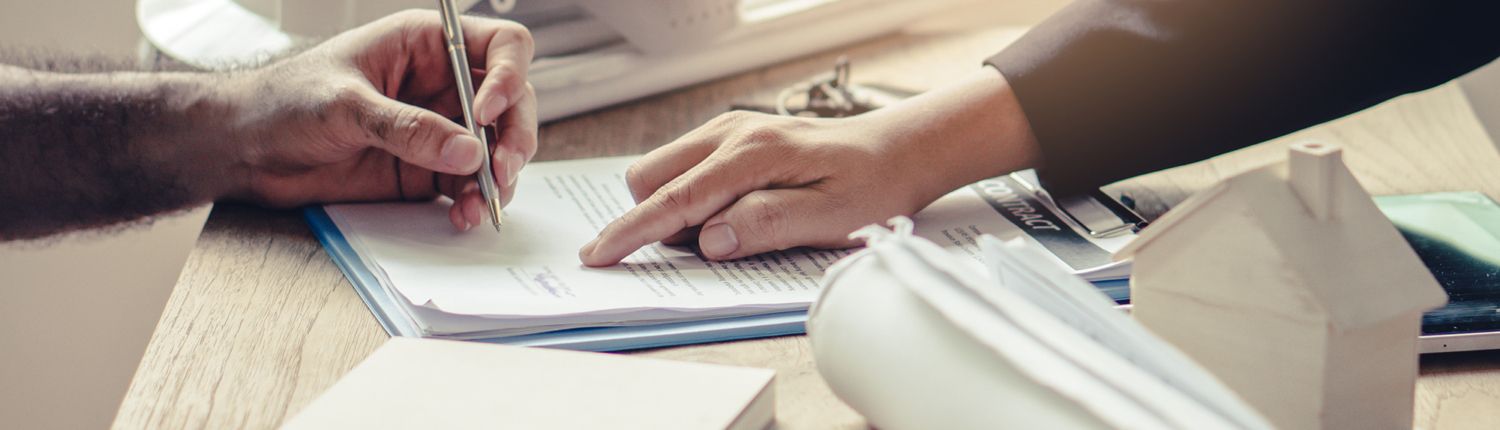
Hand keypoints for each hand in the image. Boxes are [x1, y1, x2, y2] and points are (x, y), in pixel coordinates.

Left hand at [225, 10, 536, 230]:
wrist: (245, 149)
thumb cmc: (283, 102)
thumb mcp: (345, 106)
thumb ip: (407, 128)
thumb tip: (468, 151)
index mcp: (425, 45)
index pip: (500, 47)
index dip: (509, 76)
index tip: (488, 113)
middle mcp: (442, 85)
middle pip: (512, 102)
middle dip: (515, 136)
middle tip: (502, 168)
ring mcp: (438, 129)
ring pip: (496, 148)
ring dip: (500, 177)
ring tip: (483, 201)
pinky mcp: (426, 170)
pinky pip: (467, 184)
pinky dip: (474, 201)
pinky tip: (463, 215)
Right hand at [579, 67, 1041, 265]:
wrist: (898, 150)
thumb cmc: (870, 185)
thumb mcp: (829, 218)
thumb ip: (765, 225)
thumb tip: (709, 239)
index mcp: (753, 153)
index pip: (676, 199)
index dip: (633, 231)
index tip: (599, 255)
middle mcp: (733, 133)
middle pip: (652, 177)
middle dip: (654, 218)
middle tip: (705, 247)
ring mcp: (730, 130)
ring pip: (664, 169)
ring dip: (674, 206)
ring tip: (729, 228)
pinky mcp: (733, 136)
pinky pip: (686, 165)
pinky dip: (690, 194)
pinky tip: (730, 211)